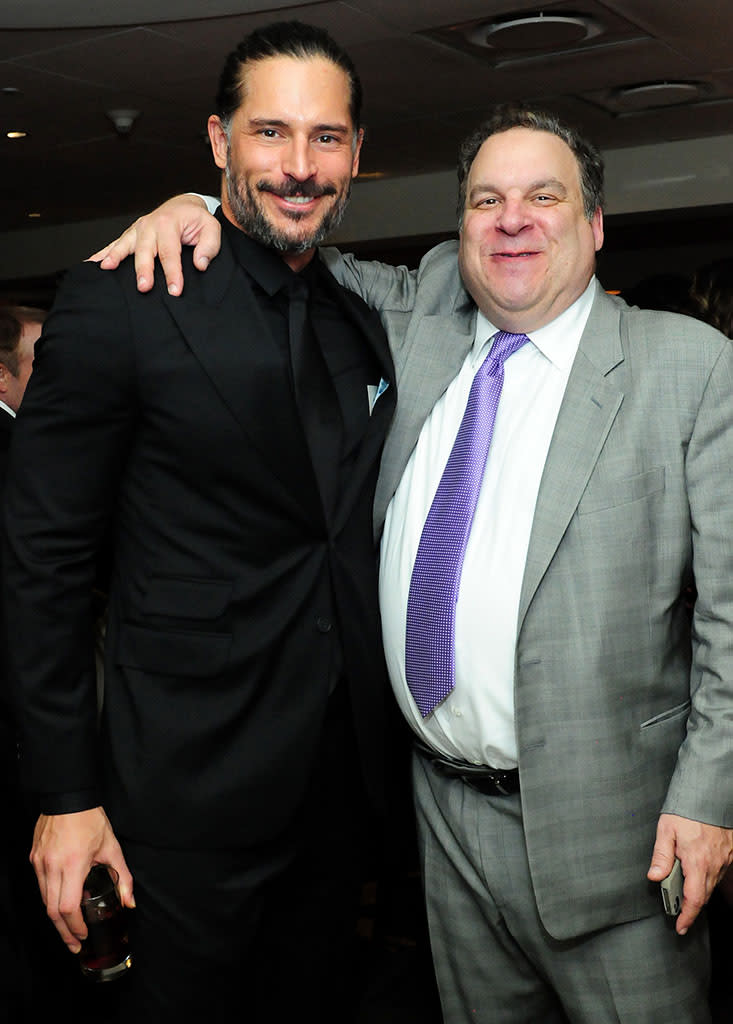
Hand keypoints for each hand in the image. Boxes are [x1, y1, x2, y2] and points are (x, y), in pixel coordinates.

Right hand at [30, 807, 134, 953]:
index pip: (67, 907)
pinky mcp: (34, 859)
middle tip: (75, 945)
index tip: (84, 936)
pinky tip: (61, 905)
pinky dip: (50, 900)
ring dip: (56, 919)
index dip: (74, 927)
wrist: (68, 797)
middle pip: (52, 911)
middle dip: (64, 932)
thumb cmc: (90, 820)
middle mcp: (52, 866)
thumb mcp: (112, 847)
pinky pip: (40, 887)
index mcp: (73, 864)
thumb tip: (130, 902)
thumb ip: (123, 877)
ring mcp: (40, 863)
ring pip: (44, 901)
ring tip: (69, 931)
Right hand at [88, 194, 220, 295]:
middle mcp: (150, 225)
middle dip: (143, 269)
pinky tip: (93, 263)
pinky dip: (103, 253)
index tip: (174, 290)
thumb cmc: (197, 221)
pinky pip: (115, 244)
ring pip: (125, 245)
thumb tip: (200, 264)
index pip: (170, 251)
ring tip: (106, 269)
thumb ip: (209, 246)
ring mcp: (138, 229)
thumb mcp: (211, 228)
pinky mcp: (131, 234)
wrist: (183, 206)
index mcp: (169, 223)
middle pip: (145, 250)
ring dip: (115, 257)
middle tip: (144, 288)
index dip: (172, 272)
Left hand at [647, 813, 732, 934]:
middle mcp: (714, 864)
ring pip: (712, 885)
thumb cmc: (686, 810)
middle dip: (691, 907)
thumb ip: (661, 855)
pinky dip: (708, 878)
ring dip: (699, 892)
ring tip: (684, 891)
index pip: (694, 899)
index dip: (687, 916)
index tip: (680, 926)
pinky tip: (698, 873)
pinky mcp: (729, 853)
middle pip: (704, 896)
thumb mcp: (666, 829)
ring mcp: (724, 859)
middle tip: (678, 912)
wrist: (709, 794)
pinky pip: (719, 873)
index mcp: (696, 861)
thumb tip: (654, 877)